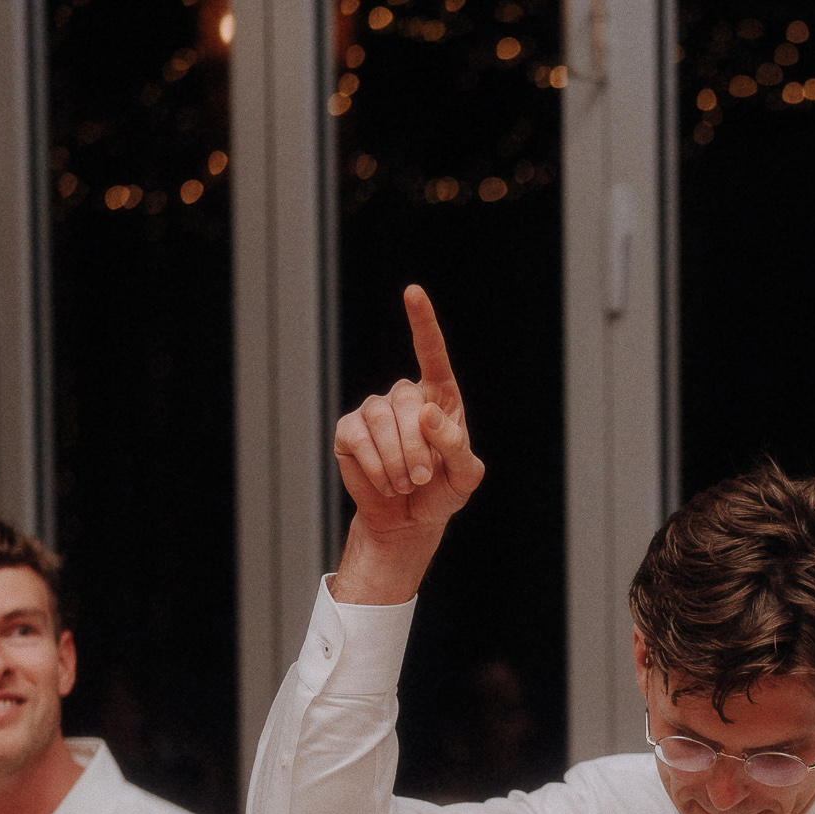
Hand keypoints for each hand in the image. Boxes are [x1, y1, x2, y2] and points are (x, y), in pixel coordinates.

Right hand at [331, 284, 486, 604]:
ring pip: (380, 419)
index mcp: (439, 398)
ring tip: (404, 484)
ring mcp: (374, 411)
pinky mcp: (349, 431)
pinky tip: (385, 482)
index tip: (412, 292)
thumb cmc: (441, 493)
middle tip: (421, 479)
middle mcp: (405, 397)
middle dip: (417, 448)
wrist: (408, 520)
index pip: (431, 353)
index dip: (422, 323)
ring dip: (397, 460)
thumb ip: (456, 445)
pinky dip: (376, 467)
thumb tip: (426, 412)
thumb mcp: (464, 476)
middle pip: (407, 403)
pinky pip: (359, 439)